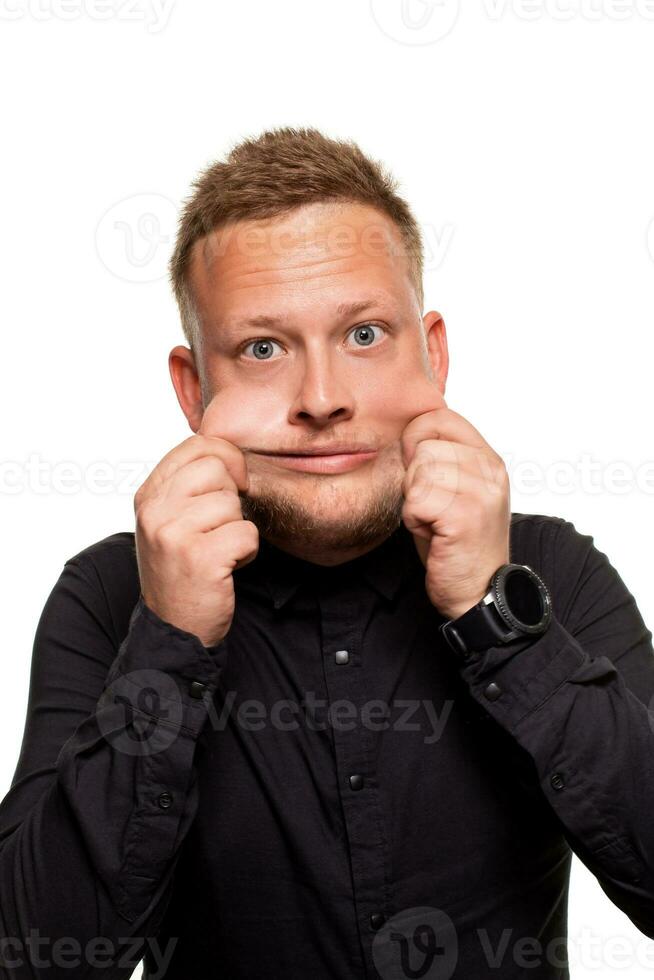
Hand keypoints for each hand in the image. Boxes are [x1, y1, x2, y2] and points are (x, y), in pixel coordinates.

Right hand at [133, 433, 258, 648]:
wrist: (174, 629)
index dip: (227, 457)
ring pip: (234, 503)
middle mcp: (154, 511)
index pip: (196, 445)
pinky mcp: (200, 558)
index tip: (234, 482)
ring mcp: (174, 534)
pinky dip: (247, 552)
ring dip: (238, 529)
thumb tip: (228, 452)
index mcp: (147, 496)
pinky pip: (247, 533)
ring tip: (219, 551)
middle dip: (232, 496)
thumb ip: (187, 485)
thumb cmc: (180, 571)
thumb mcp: (169, 521)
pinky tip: (227, 567)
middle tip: (220, 526)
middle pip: (217, 467)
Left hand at [400, 403, 510, 620]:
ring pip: (418, 473)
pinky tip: (433, 534)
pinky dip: (414, 520)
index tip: (417, 469)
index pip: (441, 417)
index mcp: (488, 459)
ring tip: (434, 521)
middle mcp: (491, 470)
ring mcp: (481, 492)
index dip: (416, 438)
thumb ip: (440, 459)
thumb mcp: (454, 491)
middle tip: (432, 508)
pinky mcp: (465, 515)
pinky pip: (416, 501)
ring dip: (414, 502)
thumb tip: (406, 434)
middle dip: (414, 479)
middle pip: (424, 448)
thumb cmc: (457, 543)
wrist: (478, 592)